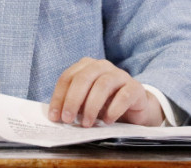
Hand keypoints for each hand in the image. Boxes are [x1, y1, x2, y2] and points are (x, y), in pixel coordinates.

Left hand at [48, 58, 163, 126]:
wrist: (135, 108)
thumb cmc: (105, 104)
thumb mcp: (85, 102)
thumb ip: (73, 105)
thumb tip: (56, 116)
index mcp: (86, 66)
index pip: (68, 78)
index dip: (59, 97)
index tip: (54, 116)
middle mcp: (102, 66)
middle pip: (83, 78)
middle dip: (73, 100)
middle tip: (68, 119)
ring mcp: (120, 75)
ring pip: (102, 85)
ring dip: (91, 106)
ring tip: (86, 124)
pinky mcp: (135, 87)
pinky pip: (124, 95)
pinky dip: (113, 109)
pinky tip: (107, 121)